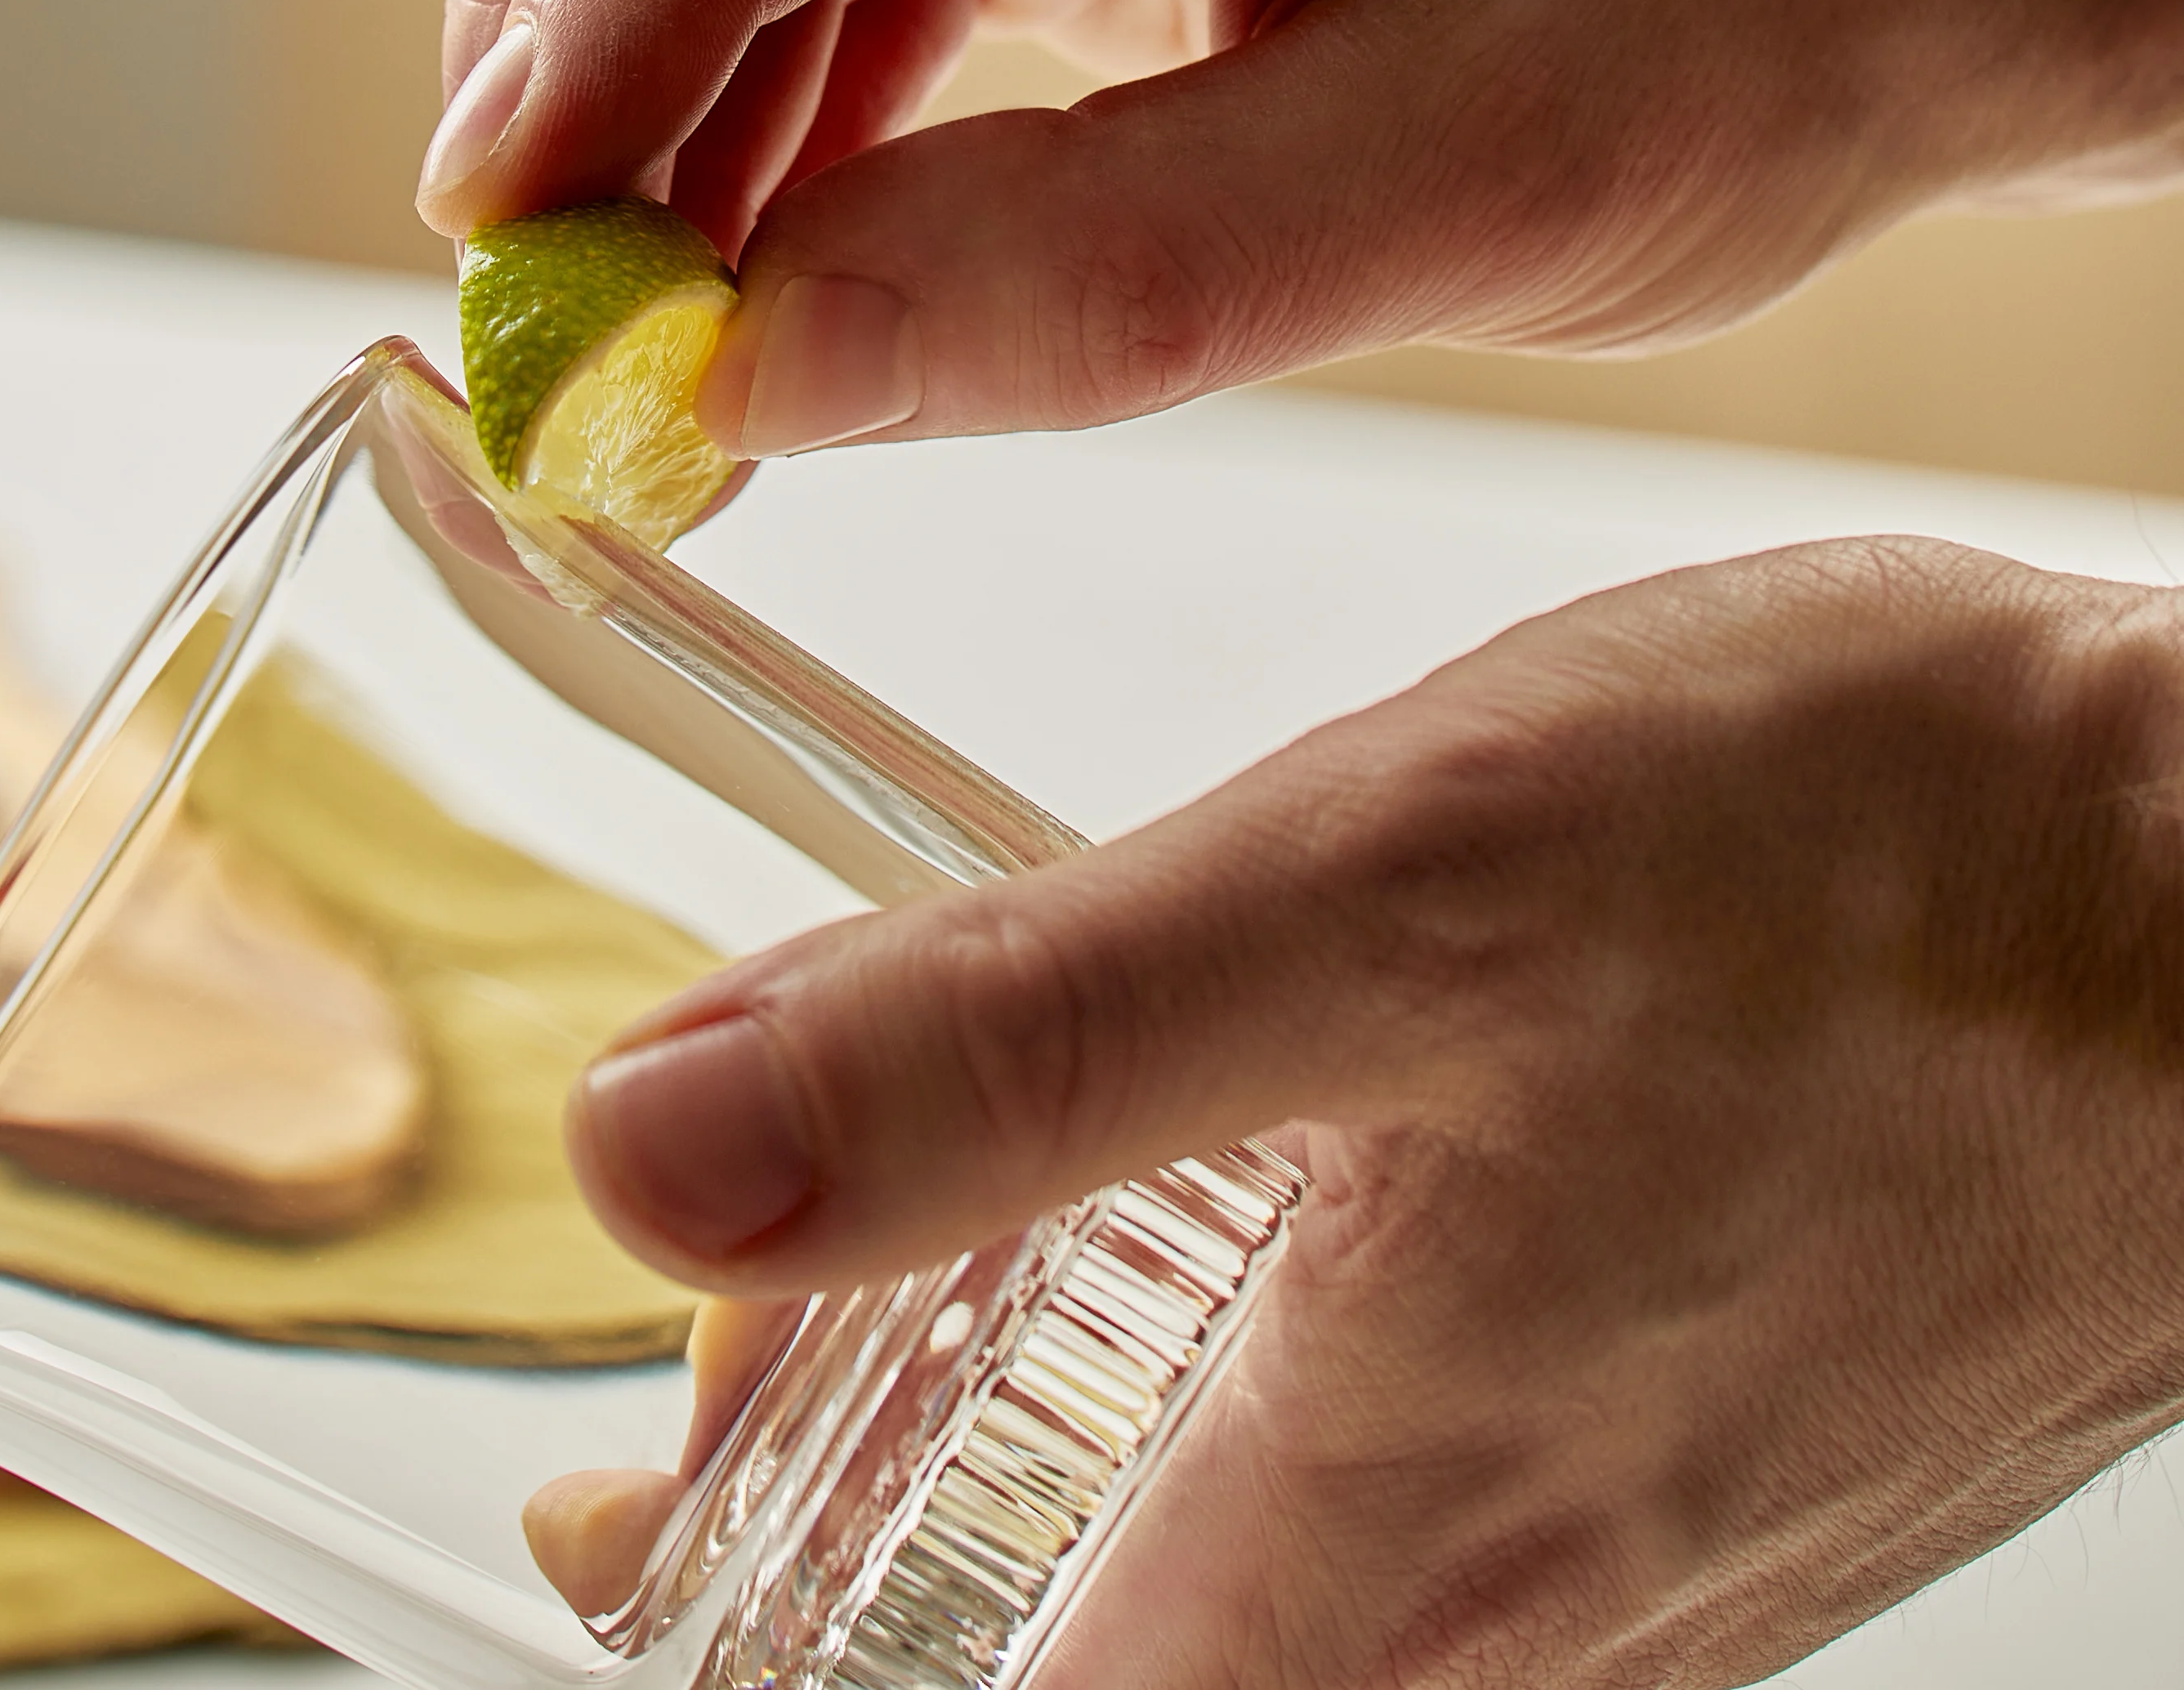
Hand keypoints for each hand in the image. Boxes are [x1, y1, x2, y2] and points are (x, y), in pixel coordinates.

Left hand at [537, 537, 2183, 1683]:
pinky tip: (1223, 1221)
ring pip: (1228, 1576)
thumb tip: (648, 1141)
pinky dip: (1229, 1384)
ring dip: (1036, 1441)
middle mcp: (1496, 1618)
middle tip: (750, 1324)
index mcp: (1370, 1539)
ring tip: (932, 1253)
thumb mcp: (1380, 889)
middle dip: (860, 1516)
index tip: (621, 1470)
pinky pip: (1390, 1493)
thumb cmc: (1867, 877)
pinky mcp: (1685, 1445)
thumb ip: (1011, 1042)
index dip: (739, 1610)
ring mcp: (1611, 1553)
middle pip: (1071, 1660)